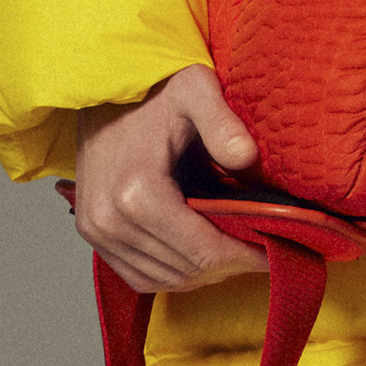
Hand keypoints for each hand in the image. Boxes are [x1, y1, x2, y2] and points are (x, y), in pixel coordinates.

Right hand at [71, 65, 265, 294]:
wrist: (103, 86)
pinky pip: (137, 275)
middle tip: (260, 251)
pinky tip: (197, 257)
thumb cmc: (153, 89)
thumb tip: (247, 158)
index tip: (274, 251)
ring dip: (203, 274)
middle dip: (229, 266)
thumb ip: (223, 122)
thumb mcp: (195, 90)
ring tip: (234, 253)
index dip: (246, 257)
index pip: (204, 251)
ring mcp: (96, 229)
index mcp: (138, 191)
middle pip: (186, 270)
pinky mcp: (91, 231)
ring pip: (164, 279)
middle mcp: (110, 219)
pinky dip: (172, 274)